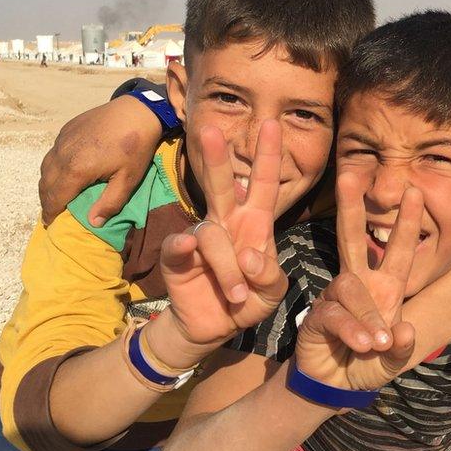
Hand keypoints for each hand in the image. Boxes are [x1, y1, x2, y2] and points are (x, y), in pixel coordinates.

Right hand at [40, 95, 163, 224]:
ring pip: (45, 167)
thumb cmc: (135, 147)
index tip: (49, 224)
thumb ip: (110, 202)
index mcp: (76, 169)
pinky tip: (62, 172)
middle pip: (45, 183)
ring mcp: (62, 140)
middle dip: (46, 200)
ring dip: (47, 184)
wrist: (136, 111)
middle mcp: (62, 154)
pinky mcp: (66, 130)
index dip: (50, 212)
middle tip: (50, 213)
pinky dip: (52, 166)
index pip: (55, 197)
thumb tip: (93, 223)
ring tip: (54, 195)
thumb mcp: (128, 179)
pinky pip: (53, 153)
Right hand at [156, 122, 287, 355]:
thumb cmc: (249, 299)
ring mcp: (199, 238)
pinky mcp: (176, 257)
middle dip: (217, 158)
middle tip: (210, 129)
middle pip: (221, 184)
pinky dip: (183, 248)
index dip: (268, 154)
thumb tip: (250, 257)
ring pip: (210, 233)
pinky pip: (178, 246)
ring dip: (226, 266)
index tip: (273, 122)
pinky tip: (187, 249)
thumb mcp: (272, 292)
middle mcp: (227, 223)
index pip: (264, 183)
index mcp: (255, 223)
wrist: (216, 328)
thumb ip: (270, 277)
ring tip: (237, 295)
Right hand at [294, 172, 422, 390]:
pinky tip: (361, 345)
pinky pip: (334, 314)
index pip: (398, 250)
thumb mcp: (393, 360)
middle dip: (352, 208)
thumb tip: (404, 329)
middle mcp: (360, 285)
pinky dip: (351, 330)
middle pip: (353, 239)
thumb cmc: (368, 364)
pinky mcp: (317, 315)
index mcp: (385, 289)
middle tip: (350, 177)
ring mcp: (335, 298)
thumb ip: (402, 348)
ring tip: (375, 344)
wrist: (337, 387)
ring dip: (367, 316)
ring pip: (350, 287)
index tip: (415, 191)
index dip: (406, 222)